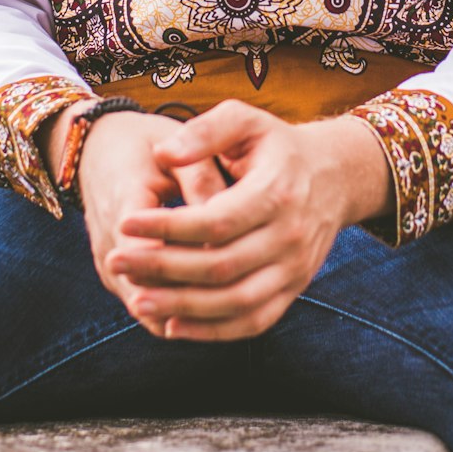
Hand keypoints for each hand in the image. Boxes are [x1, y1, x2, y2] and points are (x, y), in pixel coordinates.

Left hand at [105, 101, 392, 342]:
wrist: (334, 176)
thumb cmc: (276, 145)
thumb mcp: (246, 120)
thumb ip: (205, 130)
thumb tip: (163, 153)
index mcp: (276, 192)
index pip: (216, 220)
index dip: (168, 225)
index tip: (126, 222)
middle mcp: (290, 236)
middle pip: (220, 266)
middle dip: (163, 267)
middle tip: (117, 260)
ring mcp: (294, 269)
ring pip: (235, 302)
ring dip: (182, 306)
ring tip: (136, 299)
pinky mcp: (293, 290)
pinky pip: (252, 322)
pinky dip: (212, 331)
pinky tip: (172, 324)